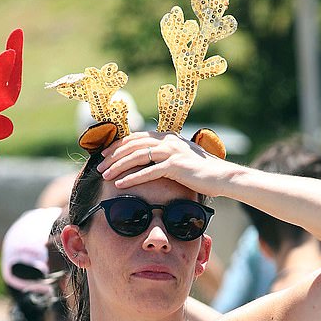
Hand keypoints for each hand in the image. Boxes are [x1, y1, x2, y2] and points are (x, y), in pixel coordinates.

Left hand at [96, 131, 235, 198]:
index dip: (118, 146)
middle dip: (113, 156)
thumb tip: (151, 160)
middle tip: (99, 166)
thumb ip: (166, 156)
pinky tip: (120, 184)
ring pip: (137, 156)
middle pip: (133, 145)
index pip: (136, 137)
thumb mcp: (181, 159)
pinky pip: (148, 171)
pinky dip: (132, 178)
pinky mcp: (175, 166)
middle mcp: (167, 140)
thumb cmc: (201, 172)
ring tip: (105, 175)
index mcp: (166, 136)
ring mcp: (171, 151)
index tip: (104, 155)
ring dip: (118, 166)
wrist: (221, 176)